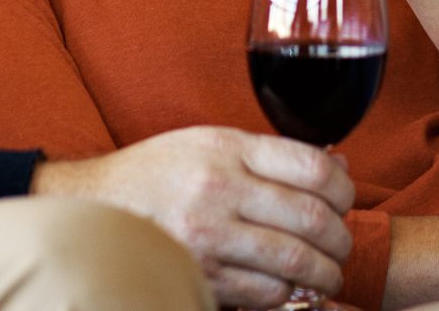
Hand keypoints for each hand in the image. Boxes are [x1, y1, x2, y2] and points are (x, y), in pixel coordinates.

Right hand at [28, 125, 354, 306]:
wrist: (92, 207)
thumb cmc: (158, 173)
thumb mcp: (211, 143)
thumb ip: (271, 155)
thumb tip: (338, 168)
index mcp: (227, 148)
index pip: (313, 166)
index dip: (344, 189)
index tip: (346, 201)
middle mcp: (218, 189)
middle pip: (311, 218)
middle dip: (340, 238)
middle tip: (342, 246)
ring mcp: (207, 236)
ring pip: (294, 261)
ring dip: (323, 273)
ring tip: (326, 274)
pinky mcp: (199, 275)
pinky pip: (265, 293)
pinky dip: (288, 294)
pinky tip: (288, 288)